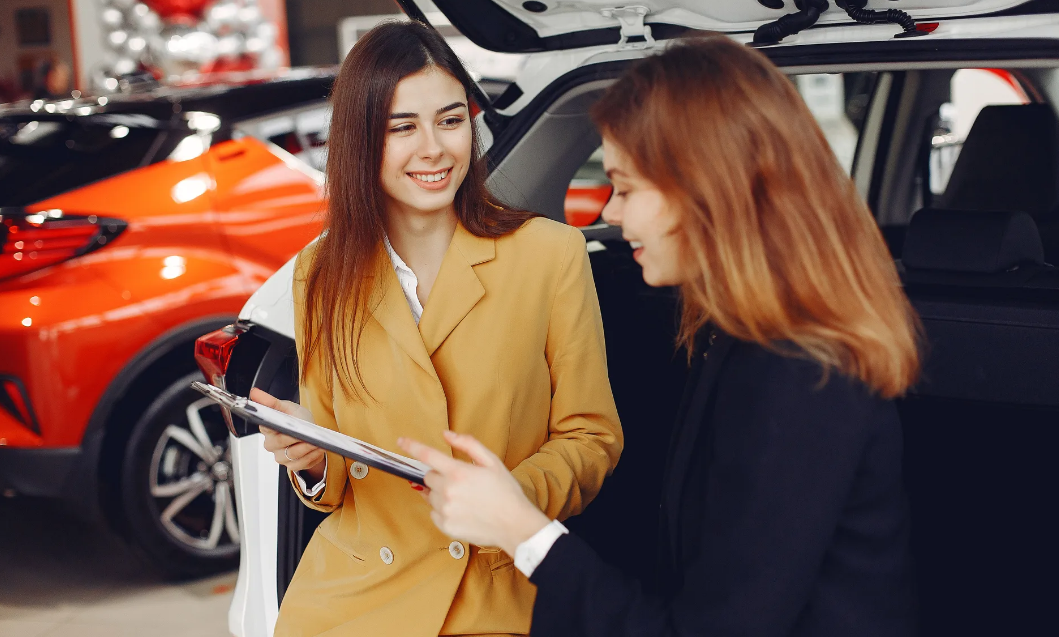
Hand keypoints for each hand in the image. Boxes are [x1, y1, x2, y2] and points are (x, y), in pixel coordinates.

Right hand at [251, 388, 324, 480]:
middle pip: (281, 442)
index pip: (265, 426)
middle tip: (306, 433)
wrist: (309, 434)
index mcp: (267, 428)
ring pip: (292, 455)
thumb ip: (271, 402)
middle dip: (295, 437)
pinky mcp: (291, 465)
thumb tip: (254, 392)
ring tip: (317, 441)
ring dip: (307, 448)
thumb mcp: (286, 407)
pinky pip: (301, 463)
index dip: (271, 424)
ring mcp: (280, 456)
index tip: (280, 422)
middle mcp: (271, 444)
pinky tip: (319, 449)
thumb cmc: (295, 419)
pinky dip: (312, 456)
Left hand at [398, 431, 549, 555]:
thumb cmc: (506, 492)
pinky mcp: (445, 526)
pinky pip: (434, 513)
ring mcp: (445, 510)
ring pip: (430, 495)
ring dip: (441, 493)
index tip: (401, 441)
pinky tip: (462, 511)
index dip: (412, 446)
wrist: (514, 524)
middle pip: (428, 477)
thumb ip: (467, 444)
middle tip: (461, 482)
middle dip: (440, 476)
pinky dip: (443, 510)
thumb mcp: (492, 461)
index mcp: (458, 472)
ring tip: (464, 498)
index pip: (427, 455)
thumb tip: (446, 435)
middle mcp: (447, 491)